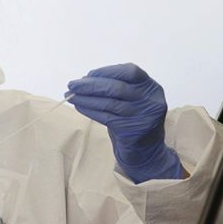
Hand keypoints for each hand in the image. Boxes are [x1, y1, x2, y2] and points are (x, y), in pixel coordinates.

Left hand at [67, 63, 183, 183]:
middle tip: (72, 85)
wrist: (147, 152)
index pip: (130, 71)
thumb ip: (116, 88)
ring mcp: (143, 117)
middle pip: (117, 87)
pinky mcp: (132, 131)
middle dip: (91, 85)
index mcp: (152, 88)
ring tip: (70, 96)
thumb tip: (85, 80)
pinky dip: (90, 111)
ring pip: (109, 103)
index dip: (108, 71)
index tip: (88, 74)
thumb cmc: (134, 121)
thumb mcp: (133, 100)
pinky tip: (79, 107)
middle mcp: (151, 101)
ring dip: (86, 98)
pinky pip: (106, 117)